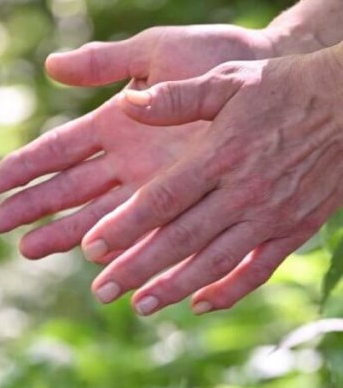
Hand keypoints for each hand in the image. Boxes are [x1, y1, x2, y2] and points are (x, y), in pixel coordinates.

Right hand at [0, 25, 276, 260]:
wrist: (277, 75)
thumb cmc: (220, 57)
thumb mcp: (158, 52)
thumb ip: (105, 63)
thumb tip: (52, 66)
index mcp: (114, 123)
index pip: (57, 151)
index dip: (23, 167)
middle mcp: (126, 160)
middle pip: (67, 190)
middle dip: (30, 208)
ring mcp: (150, 186)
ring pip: (95, 217)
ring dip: (61, 235)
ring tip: (27, 251)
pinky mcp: (179, 203)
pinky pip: (143, 232)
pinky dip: (120, 250)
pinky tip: (92, 264)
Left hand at [85, 47, 342, 314]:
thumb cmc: (284, 86)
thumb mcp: (229, 81)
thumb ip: (176, 98)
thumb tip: (125, 103)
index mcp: (221, 155)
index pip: (163, 199)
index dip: (125, 226)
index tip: (91, 248)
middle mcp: (244, 191)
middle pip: (181, 239)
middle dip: (138, 269)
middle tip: (100, 292)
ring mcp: (271, 215)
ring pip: (215, 262)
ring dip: (175, 288)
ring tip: (140, 306)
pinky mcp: (295, 229)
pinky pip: (260, 269)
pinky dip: (230, 291)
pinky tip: (199, 304)